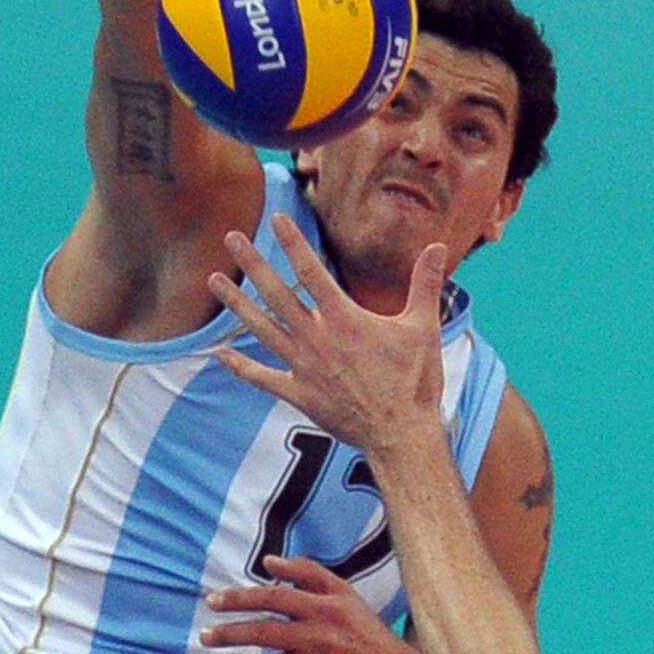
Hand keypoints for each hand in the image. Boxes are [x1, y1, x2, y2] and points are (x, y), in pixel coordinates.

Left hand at [203, 557, 428, 653]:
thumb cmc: (363, 631)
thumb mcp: (345, 595)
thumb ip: (309, 573)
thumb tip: (269, 562)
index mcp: (325, 609)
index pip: (274, 598)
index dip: (240, 598)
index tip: (214, 601)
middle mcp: (319, 638)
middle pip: (262, 632)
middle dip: (227, 633)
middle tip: (205, 635)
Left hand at [208, 213, 448, 456]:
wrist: (401, 434)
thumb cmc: (416, 381)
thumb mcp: (424, 328)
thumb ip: (426, 284)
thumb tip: (439, 247)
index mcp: (346, 320)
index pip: (313, 272)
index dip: (294, 243)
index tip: (276, 219)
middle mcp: (318, 339)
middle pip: (277, 294)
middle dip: (252, 263)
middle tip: (231, 238)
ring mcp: (304, 367)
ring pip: (262, 328)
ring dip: (236, 304)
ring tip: (213, 281)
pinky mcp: (299, 394)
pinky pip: (263, 378)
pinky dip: (241, 366)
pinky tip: (219, 354)